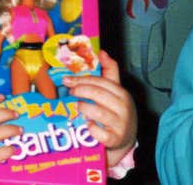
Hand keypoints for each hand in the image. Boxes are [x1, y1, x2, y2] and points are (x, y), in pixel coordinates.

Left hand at [62, 50, 136, 166]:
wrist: (124, 140)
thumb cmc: (117, 113)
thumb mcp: (115, 92)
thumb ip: (110, 72)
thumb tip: (102, 52)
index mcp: (122, 94)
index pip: (101, 82)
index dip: (82, 79)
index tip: (67, 79)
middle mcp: (123, 108)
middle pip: (99, 94)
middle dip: (81, 90)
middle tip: (70, 91)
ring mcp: (120, 124)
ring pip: (98, 113)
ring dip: (83, 108)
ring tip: (76, 107)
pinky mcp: (115, 139)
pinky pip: (100, 133)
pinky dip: (91, 129)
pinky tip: (87, 125)